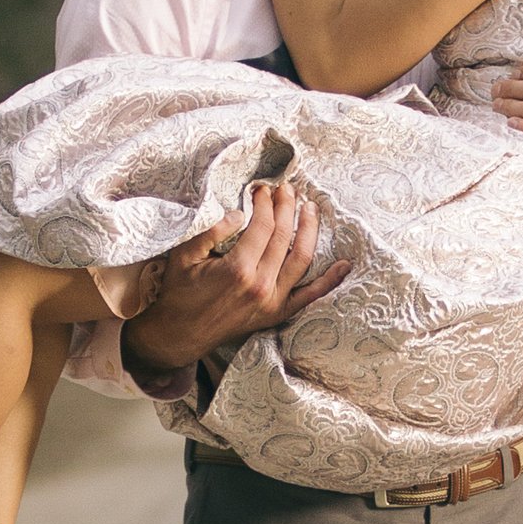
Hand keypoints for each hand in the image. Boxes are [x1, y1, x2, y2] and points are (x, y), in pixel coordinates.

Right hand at [121, 179, 343, 380]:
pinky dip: (329, 280)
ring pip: (301, 258)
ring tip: (310, 208)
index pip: (262, 225)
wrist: (179, 335)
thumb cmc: (179, 293)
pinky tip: (343, 264)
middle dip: (288, 207)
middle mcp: (261, 285)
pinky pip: (310, 296)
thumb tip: (240, 213)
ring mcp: (273, 301)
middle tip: (287, 189)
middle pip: (284, 236)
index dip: (265, 202)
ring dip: (309, 229)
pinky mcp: (277, 313)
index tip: (262, 188)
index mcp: (237, 269)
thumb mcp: (184, 256)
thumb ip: (211, 231)